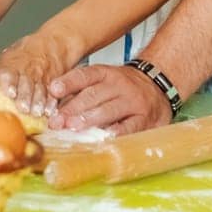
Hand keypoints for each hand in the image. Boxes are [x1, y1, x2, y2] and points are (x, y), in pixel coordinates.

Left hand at [0, 28, 79, 118]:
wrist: (48, 45)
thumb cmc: (19, 58)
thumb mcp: (3, 61)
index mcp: (10, 66)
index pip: (8, 73)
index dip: (9, 83)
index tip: (10, 93)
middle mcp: (26, 71)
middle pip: (26, 84)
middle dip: (25, 96)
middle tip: (24, 108)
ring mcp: (41, 78)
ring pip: (40, 90)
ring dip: (38, 101)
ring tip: (37, 112)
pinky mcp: (53, 84)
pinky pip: (53, 93)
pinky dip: (52, 103)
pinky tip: (51, 111)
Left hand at [49, 64, 171, 134]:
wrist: (158, 85)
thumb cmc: (122, 88)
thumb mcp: (103, 81)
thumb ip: (81, 93)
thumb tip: (55, 111)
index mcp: (105, 74)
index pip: (84, 75)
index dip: (68, 82)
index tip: (53, 89)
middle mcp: (119, 85)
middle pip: (93, 95)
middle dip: (73, 109)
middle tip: (57, 121)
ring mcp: (132, 101)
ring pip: (109, 109)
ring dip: (89, 120)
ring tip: (73, 128)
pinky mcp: (144, 118)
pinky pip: (129, 126)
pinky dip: (116, 132)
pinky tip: (105, 137)